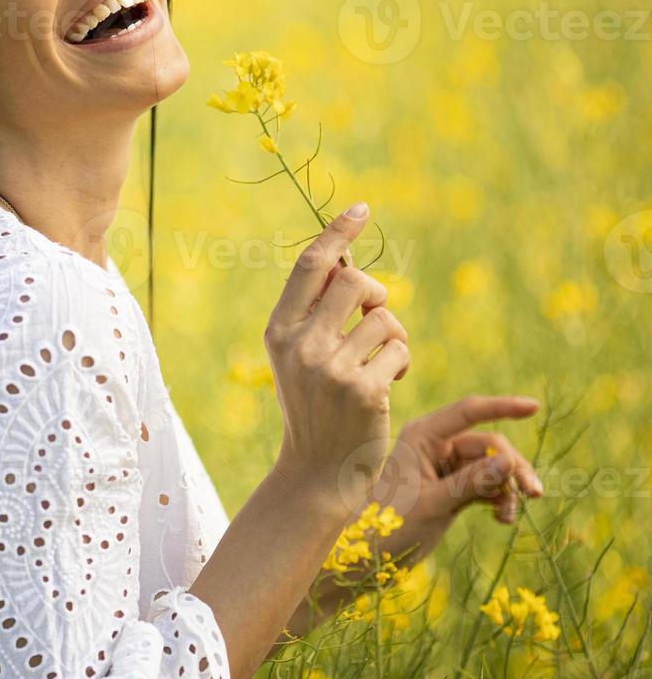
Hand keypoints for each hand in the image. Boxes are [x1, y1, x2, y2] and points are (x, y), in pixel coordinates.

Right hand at [264, 202, 409, 517]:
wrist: (317, 470)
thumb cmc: (314, 407)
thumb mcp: (299, 357)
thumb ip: (315, 313)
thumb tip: (345, 260)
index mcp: (278, 330)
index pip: (311, 266)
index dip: (337, 232)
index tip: (361, 209)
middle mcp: (299, 345)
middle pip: (355, 282)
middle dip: (376, 295)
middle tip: (376, 319)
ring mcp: (330, 368)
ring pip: (384, 317)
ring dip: (393, 336)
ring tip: (384, 361)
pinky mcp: (363, 390)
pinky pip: (400, 349)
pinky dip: (400, 363)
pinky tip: (388, 384)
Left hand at [355, 394, 544, 569]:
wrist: (369, 554)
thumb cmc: (392, 525)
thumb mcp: (433, 504)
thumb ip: (471, 482)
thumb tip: (510, 460)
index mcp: (422, 436)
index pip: (469, 412)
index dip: (503, 407)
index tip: (534, 408)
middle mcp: (434, 445)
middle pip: (489, 445)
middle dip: (513, 467)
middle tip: (535, 494)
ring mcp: (444, 466)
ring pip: (492, 467)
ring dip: (508, 487)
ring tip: (509, 516)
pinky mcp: (451, 487)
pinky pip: (486, 484)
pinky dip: (498, 498)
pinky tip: (502, 518)